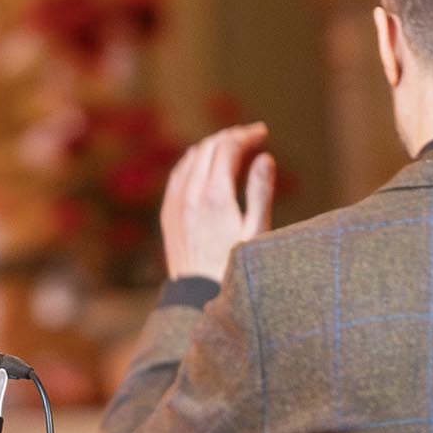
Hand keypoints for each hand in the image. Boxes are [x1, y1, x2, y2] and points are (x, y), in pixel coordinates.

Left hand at [161, 122, 274, 283]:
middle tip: (252, 136)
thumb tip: (264, 158)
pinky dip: (195, 160)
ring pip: (192, 157)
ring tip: (233, 146)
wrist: (198, 298)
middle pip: (210, 147)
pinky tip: (206, 164)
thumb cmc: (234, 270)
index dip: (247, 135)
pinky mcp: (168, 213)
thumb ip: (260, 192)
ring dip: (213, 146)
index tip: (263, 133)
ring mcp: (176, 202)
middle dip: (232, 136)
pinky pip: (179, 173)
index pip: (228, 147)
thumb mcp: (257, 233)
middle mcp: (191, 193)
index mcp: (215, 195)